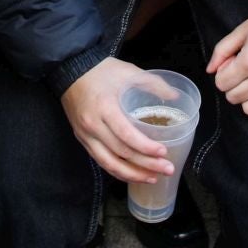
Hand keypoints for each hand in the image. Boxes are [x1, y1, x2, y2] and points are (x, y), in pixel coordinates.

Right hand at [60, 58, 173, 183]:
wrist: (71, 68)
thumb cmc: (101, 70)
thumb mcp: (129, 71)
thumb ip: (154, 84)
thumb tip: (175, 97)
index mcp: (105, 108)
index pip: (126, 135)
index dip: (145, 148)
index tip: (163, 153)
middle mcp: (93, 125)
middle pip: (121, 153)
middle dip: (145, 165)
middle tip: (167, 169)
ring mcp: (86, 135)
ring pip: (109, 163)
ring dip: (132, 174)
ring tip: (152, 178)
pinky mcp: (82, 139)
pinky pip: (101, 161)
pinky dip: (117, 171)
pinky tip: (132, 174)